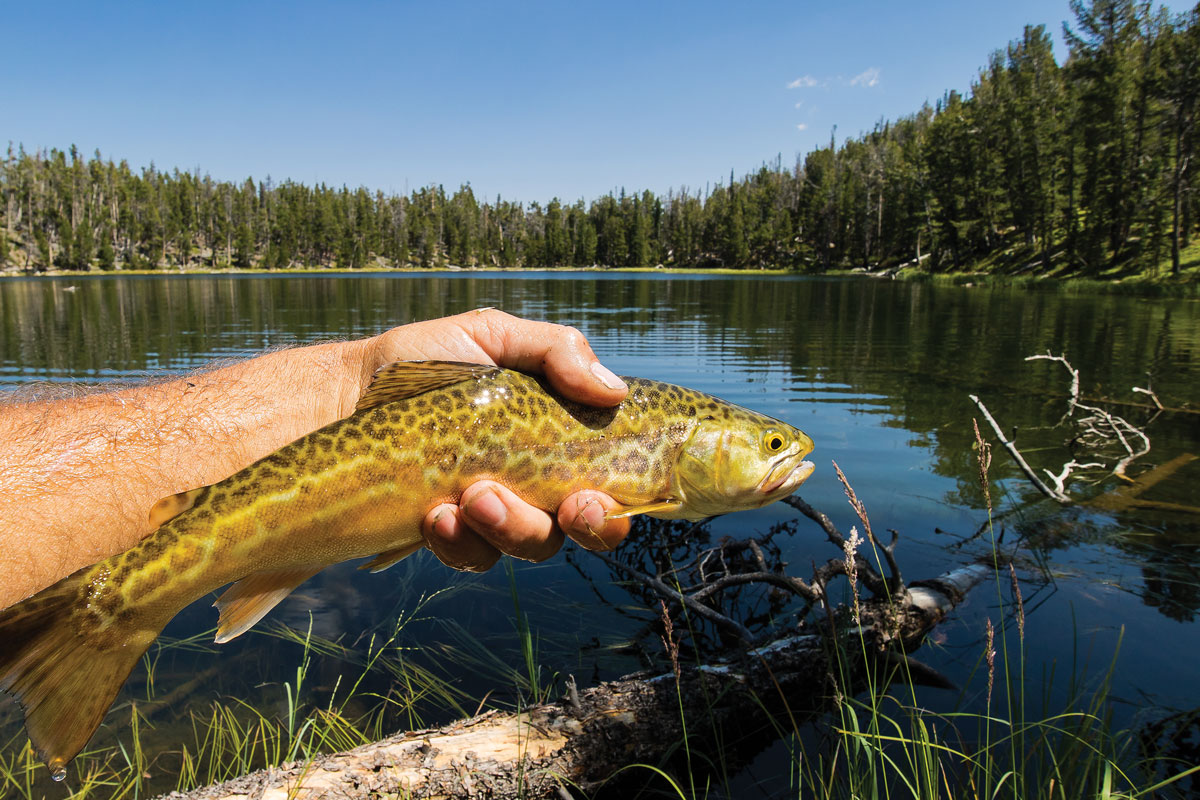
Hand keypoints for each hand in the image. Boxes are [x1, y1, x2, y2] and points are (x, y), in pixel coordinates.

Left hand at [363, 309, 632, 570]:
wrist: (346, 394)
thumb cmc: (426, 360)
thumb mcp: (492, 336)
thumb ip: (557, 351)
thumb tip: (616, 391)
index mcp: (560, 438)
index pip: (614, 481)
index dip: (622, 501)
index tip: (597, 495)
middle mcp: (538, 482)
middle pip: (588, 528)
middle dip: (588, 526)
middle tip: (569, 506)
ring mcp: (495, 514)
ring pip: (533, 546)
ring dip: (514, 526)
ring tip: (473, 494)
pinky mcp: (451, 536)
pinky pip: (473, 557)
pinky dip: (460, 541)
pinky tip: (434, 515)